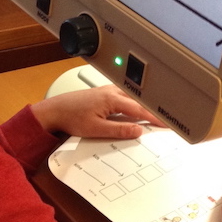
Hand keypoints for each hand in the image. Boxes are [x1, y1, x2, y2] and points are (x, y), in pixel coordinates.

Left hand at [31, 86, 158, 139]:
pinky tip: (133, 109)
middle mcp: (111, 91)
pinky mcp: (102, 93)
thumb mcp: (96, 129)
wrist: (54, 110)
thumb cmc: (70, 117)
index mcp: (111, 99)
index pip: (139, 110)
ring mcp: (106, 91)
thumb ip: (119, 129)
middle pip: (138, 101)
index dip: (154, 118)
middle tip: (164, 120)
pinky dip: (132, 103)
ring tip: (153, 116)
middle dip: (152, 110)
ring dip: (142, 105)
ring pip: (131, 97)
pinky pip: (123, 96)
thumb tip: (137, 131)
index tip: (166, 124)